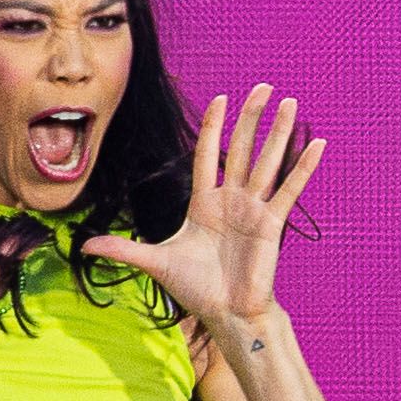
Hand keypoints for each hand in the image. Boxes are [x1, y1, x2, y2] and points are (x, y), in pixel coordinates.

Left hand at [85, 86, 323, 335]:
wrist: (226, 313)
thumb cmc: (195, 289)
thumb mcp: (155, 262)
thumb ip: (122, 248)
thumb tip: (83, 246)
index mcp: (204, 203)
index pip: (207, 155)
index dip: (213, 127)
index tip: (221, 98)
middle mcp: (231, 200)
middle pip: (242, 148)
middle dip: (251, 117)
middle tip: (263, 87)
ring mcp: (254, 209)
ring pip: (267, 161)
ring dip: (279, 131)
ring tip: (290, 101)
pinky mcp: (271, 223)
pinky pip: (289, 189)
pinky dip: (304, 167)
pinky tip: (317, 143)